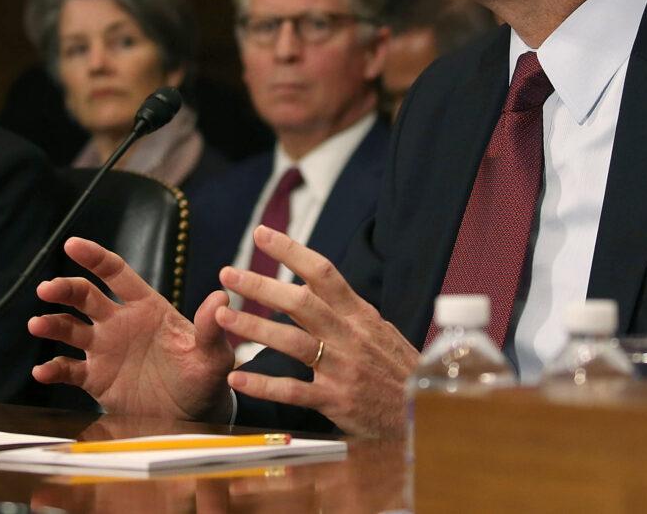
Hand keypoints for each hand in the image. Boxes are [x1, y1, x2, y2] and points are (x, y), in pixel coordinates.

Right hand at [28, 236, 234, 420]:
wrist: (193, 416)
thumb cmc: (205, 378)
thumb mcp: (213, 355)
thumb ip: (210, 328)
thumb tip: (221, 297)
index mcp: (146, 307)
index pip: (116, 273)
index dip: (95, 257)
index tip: (73, 244)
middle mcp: (120, 322)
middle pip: (85, 296)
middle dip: (65, 289)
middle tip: (47, 289)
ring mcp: (105, 349)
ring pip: (70, 329)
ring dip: (52, 324)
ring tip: (38, 324)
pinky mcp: (96, 379)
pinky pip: (69, 370)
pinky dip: (53, 369)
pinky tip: (42, 371)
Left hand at [218, 226, 418, 436]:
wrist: (426, 413)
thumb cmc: (400, 370)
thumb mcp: (380, 331)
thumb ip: (346, 310)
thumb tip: (313, 283)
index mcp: (360, 314)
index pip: (323, 272)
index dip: (291, 250)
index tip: (262, 234)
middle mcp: (350, 336)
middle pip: (300, 302)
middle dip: (261, 286)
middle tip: (228, 273)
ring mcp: (342, 368)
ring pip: (291, 342)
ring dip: (253, 328)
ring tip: (221, 317)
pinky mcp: (337, 401)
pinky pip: (293, 391)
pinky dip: (263, 385)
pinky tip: (236, 378)